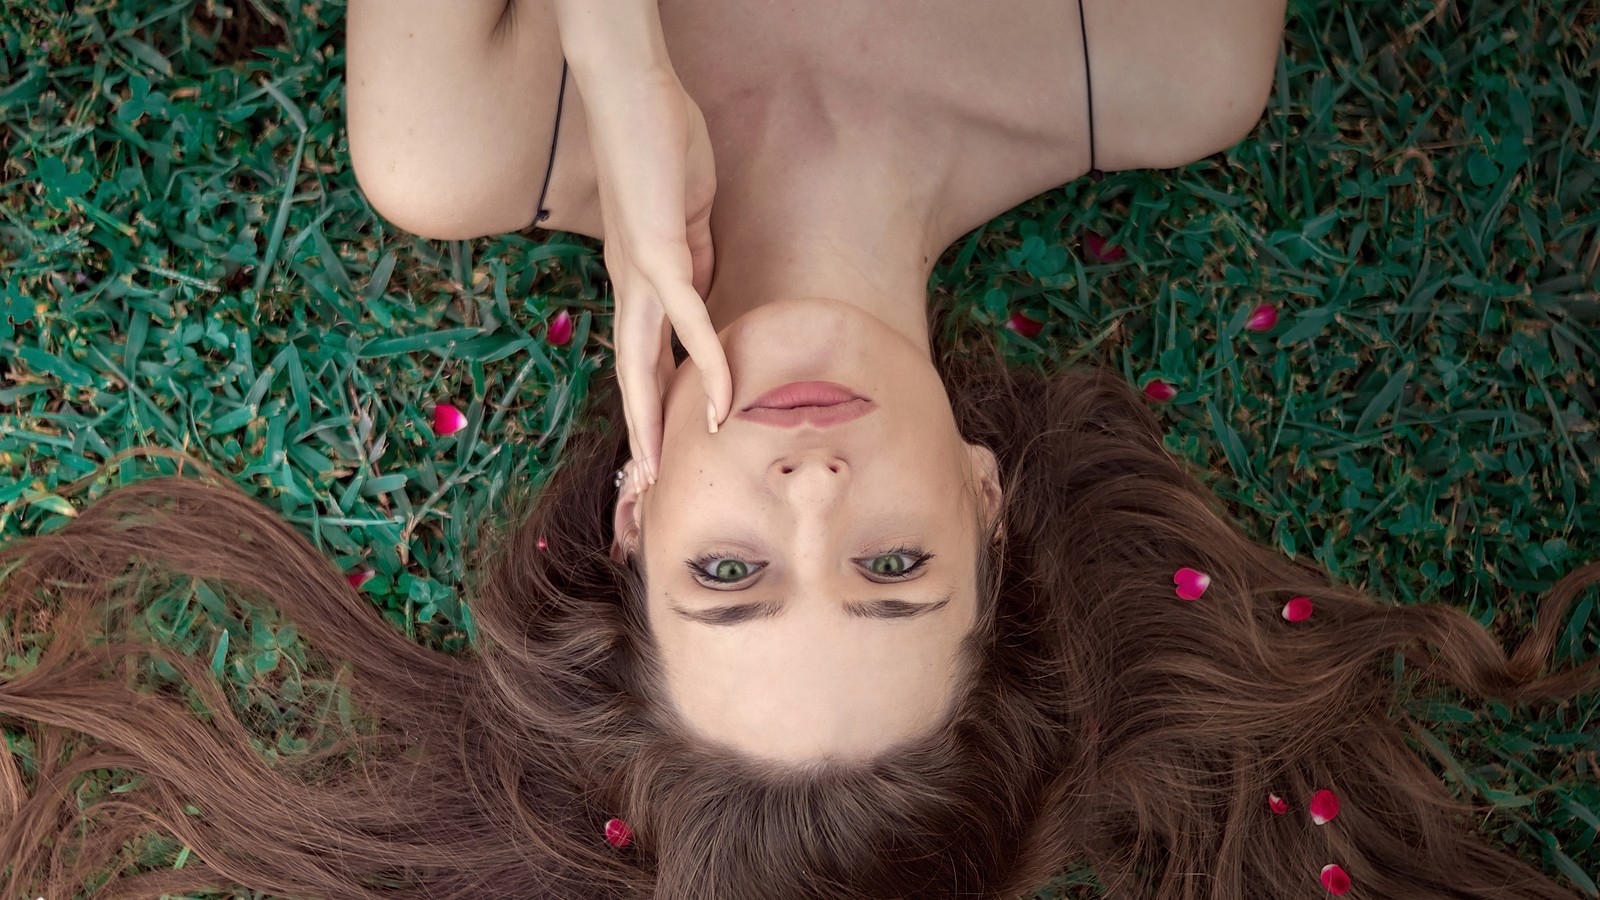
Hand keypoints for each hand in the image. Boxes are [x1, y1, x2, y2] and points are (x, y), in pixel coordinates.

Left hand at [579, 64, 728, 484]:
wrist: (634, 96)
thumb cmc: (661, 150)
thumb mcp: (687, 226)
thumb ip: (694, 269)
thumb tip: (706, 308)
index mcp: (639, 283)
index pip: (645, 358)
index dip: (652, 409)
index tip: (658, 456)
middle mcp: (631, 289)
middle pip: (634, 378)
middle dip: (640, 436)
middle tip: (645, 491)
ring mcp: (641, 274)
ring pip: (644, 365)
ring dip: (654, 421)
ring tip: (661, 471)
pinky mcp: (658, 252)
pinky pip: (688, 319)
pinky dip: (708, 361)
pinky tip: (725, 399)